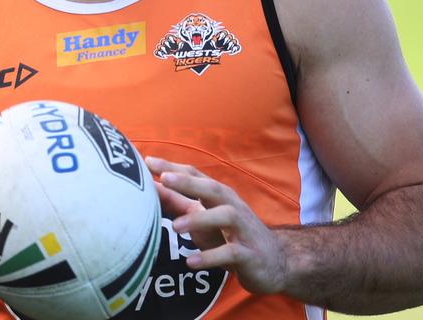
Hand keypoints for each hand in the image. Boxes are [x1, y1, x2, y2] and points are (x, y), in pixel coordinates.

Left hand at [147, 156, 288, 295]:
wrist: (276, 262)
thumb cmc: (230, 235)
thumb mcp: (202, 216)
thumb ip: (177, 202)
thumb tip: (149, 188)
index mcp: (218, 195)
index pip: (195, 175)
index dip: (172, 167)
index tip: (147, 161)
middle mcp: (232, 206)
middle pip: (211, 188)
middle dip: (188, 182)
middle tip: (163, 179)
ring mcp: (243, 229)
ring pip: (224, 216)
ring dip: (199, 219)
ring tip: (175, 227)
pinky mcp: (250, 254)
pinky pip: (231, 253)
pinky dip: (211, 257)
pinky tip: (191, 262)